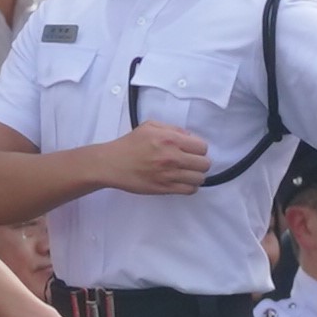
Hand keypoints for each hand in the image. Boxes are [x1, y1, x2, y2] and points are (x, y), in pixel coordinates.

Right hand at [92, 123, 218, 195]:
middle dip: (200, 162)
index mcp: (169, 139)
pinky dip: (190, 186)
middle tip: (191, 162)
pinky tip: (182, 181)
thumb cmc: (130, 144)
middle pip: (204, 163)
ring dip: (196, 175)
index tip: (192, 150)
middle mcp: (172, 157)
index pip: (202, 147)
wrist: (112, 164)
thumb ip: (173, 129)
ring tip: (187, 172)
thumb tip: (190, 137)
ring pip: (199, 178)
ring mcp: (169, 175)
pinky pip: (189, 190)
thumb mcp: (150, 126)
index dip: (199, 148)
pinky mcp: (165, 188)